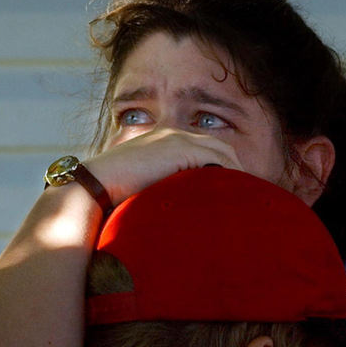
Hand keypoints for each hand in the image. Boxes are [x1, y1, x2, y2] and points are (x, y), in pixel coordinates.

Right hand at [83, 128, 243, 206]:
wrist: (95, 185)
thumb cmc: (112, 192)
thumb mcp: (142, 185)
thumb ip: (161, 187)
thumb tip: (172, 211)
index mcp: (164, 141)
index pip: (204, 149)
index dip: (222, 168)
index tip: (232, 191)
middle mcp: (173, 134)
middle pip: (219, 147)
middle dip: (236, 168)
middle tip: (249, 195)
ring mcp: (177, 138)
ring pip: (222, 151)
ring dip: (236, 172)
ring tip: (247, 197)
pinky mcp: (179, 149)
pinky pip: (217, 159)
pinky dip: (230, 173)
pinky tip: (236, 193)